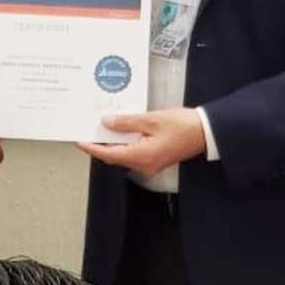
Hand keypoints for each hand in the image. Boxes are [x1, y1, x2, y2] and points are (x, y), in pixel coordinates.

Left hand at [77, 107, 205, 177]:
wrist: (205, 132)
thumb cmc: (182, 126)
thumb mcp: (151, 119)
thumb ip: (127, 122)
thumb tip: (107, 123)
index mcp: (141, 156)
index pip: (108, 154)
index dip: (92, 148)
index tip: (79, 141)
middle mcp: (144, 164)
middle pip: (114, 156)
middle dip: (100, 145)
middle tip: (87, 131)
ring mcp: (150, 163)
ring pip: (124, 155)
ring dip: (112, 143)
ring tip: (102, 128)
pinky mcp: (156, 158)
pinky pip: (134, 153)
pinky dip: (124, 143)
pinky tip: (121, 130)